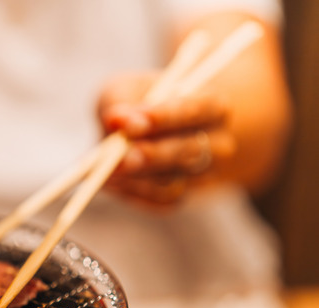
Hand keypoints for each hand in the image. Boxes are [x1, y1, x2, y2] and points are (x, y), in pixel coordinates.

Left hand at [97, 73, 235, 205]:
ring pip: (174, 182)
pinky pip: (161, 202)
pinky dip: (133, 194)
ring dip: (137, 178)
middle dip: (151, 155)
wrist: (151, 133)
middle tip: (120, 156)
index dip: (164, 118)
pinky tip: (110, 183)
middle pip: (189, 152)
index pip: (196, 110)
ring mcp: (202, 175)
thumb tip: (115, 120)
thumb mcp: (127, 89)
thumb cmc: (139, 104)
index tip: (132, 123)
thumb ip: (120, 100)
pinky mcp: (181, 198)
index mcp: (212, 106)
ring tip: (105, 170)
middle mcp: (217, 144)